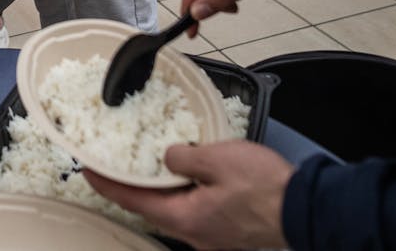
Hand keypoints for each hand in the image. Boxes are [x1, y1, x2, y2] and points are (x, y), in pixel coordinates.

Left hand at [83, 140, 290, 249]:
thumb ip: (183, 157)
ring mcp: (212, 238)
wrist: (307, 211)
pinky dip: (184, 196)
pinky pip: (196, 214)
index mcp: (185, 218)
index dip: (107, 185)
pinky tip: (188, 181)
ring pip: (175, 212)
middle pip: (151, 210)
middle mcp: (194, 235)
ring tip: (147, 170)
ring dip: (159, 193)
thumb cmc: (266, 188)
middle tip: (114, 168)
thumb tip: (167, 158)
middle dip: (131, 190)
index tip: (87, 171)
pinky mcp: (229, 234)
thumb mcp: (217, 158)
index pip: (133, 201)